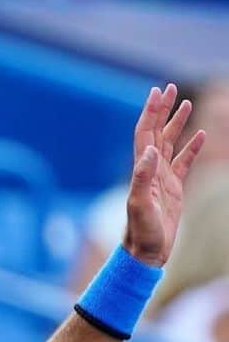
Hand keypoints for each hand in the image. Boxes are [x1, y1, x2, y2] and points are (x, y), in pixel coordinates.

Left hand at [124, 84, 205, 266]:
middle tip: (170, 88)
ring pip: (170, 144)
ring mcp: (162, 179)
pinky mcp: (174, 189)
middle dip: (162, 110)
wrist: (145, 253)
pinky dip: (191, 147)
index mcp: (142, 170)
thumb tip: (149, 150)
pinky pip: (184, 162)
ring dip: (176, 123)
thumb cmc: (141, 232)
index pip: (145, 134)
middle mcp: (150, 171)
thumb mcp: (140, 205)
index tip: (157, 92)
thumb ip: (143, 178)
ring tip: (185, 104)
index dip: (150, 113)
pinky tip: (200, 135)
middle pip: (156, 133)